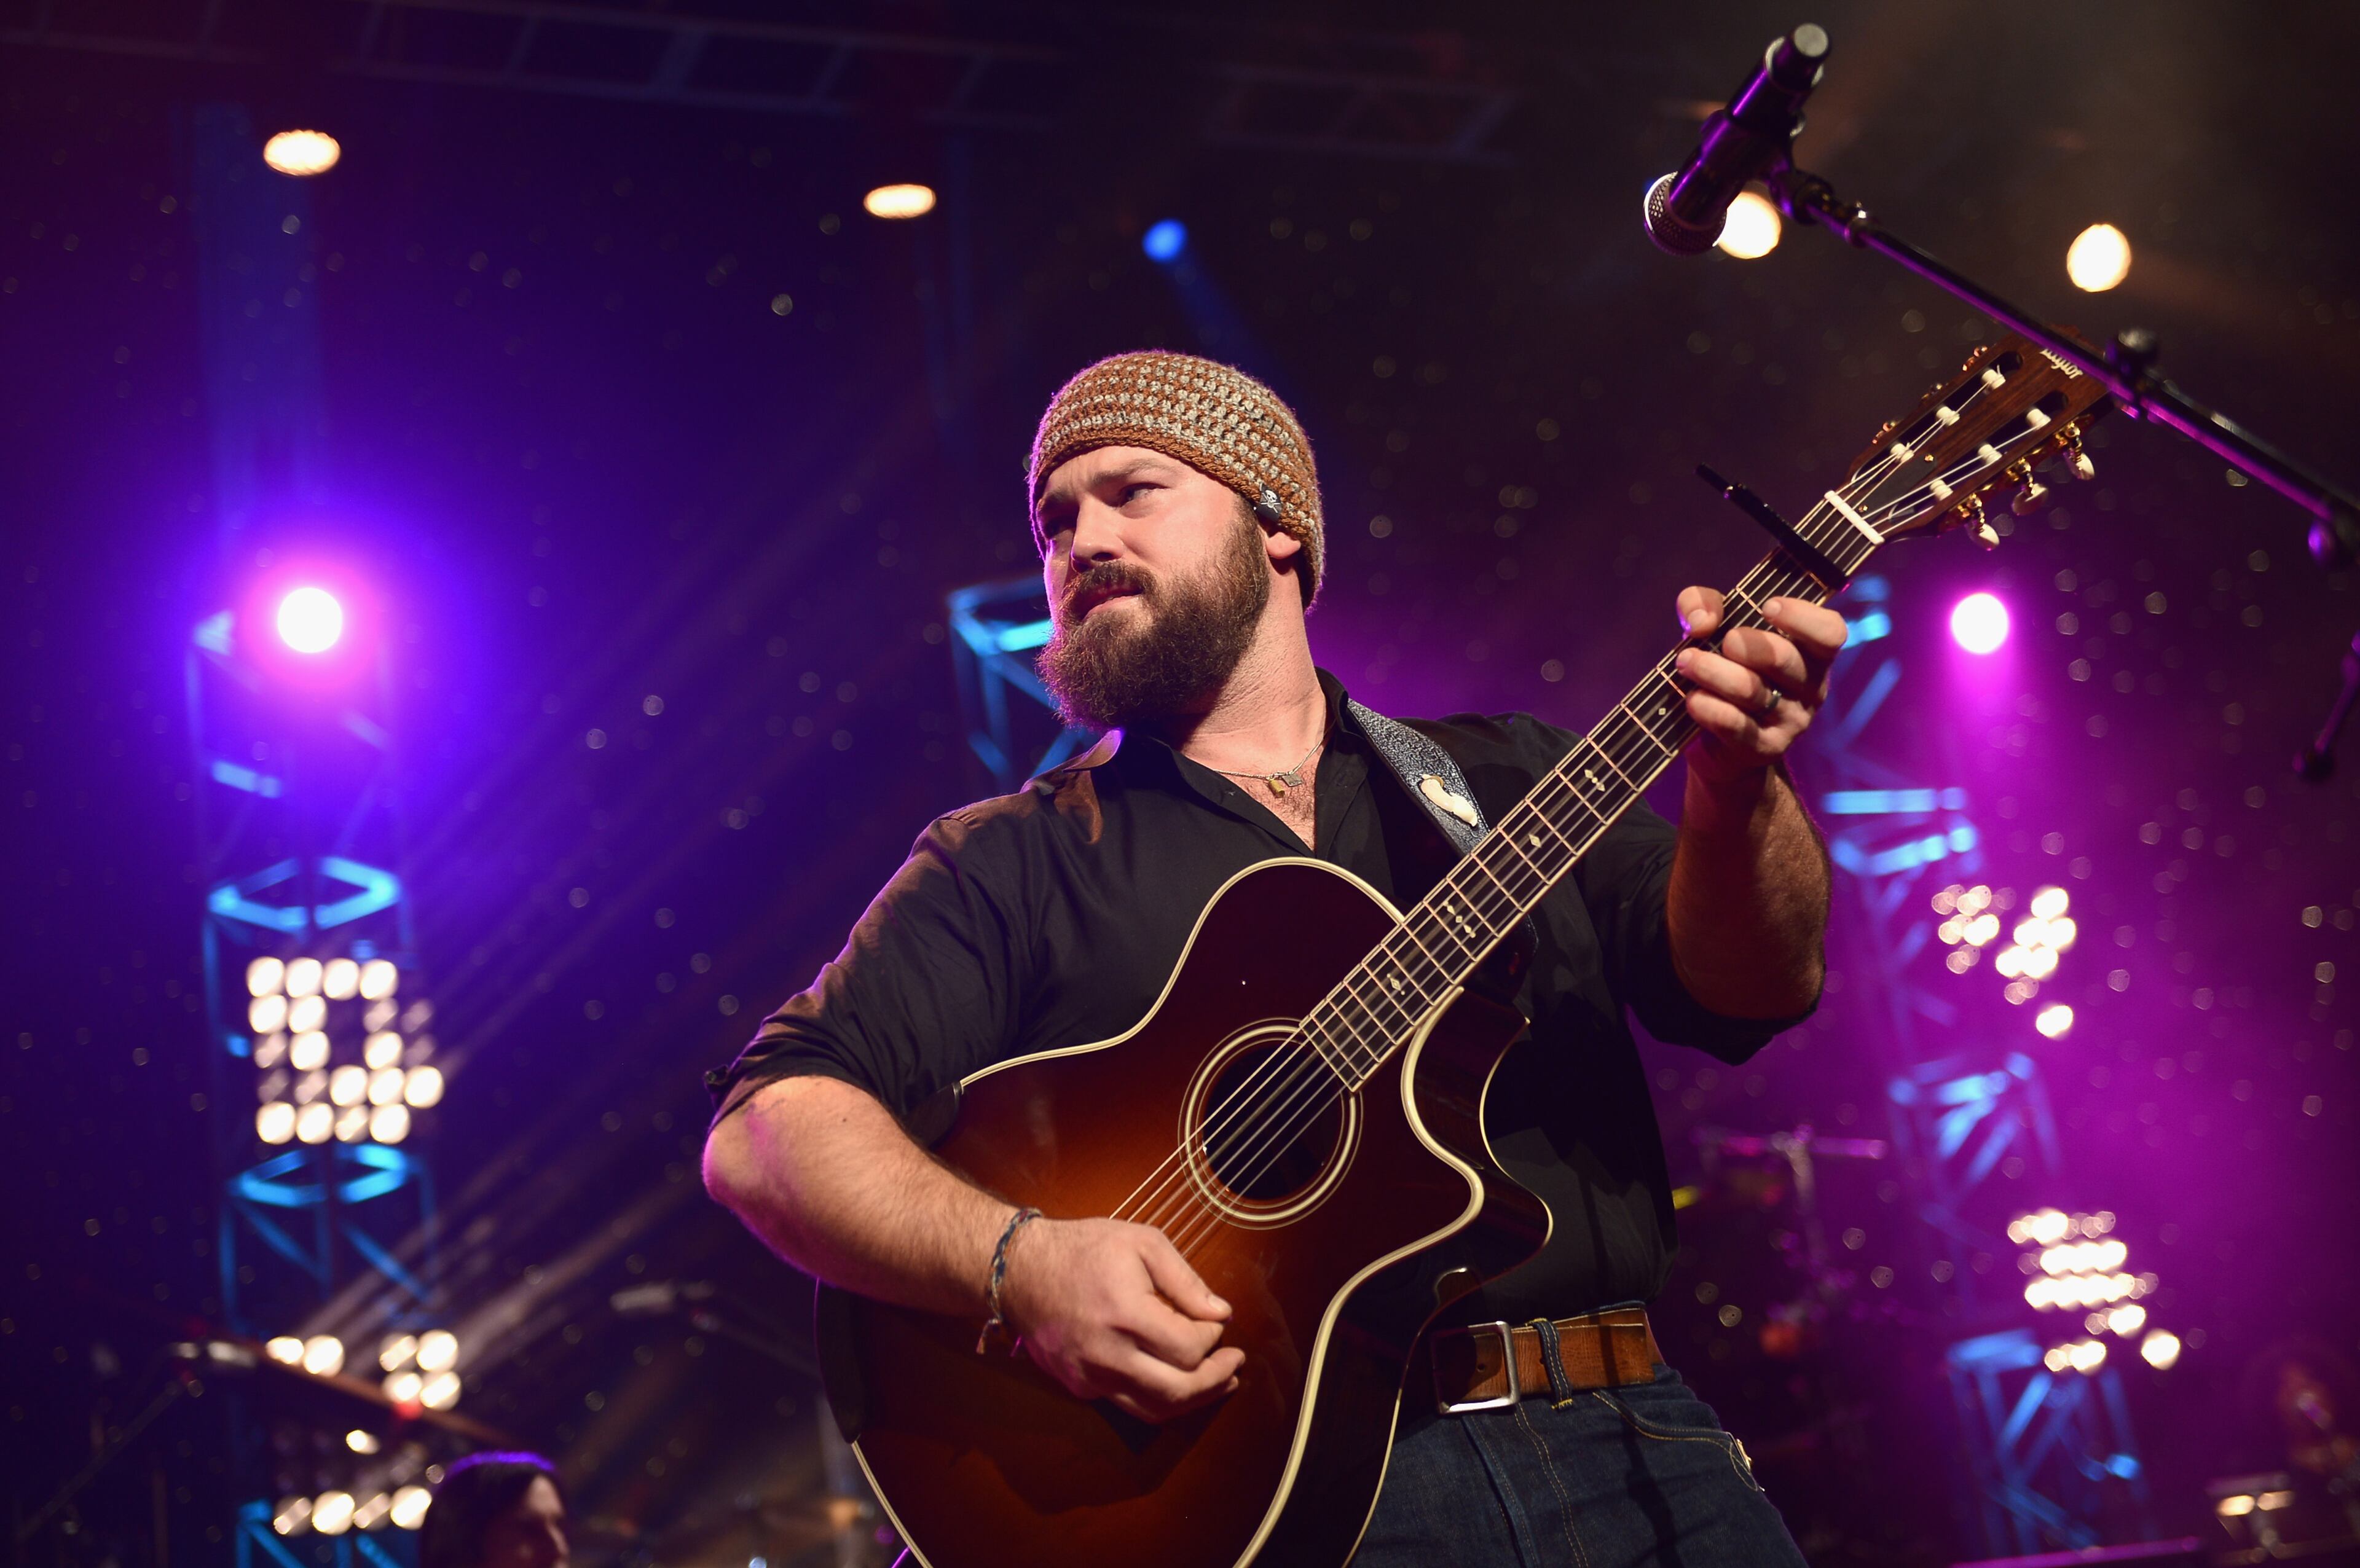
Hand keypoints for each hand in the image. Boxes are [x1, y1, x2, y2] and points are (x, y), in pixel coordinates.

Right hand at [999, 1216, 1244, 1422]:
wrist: (1019, 1270)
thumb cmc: (1084, 1248)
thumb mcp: (1141, 1242)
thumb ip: (1184, 1279)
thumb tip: (1221, 1313)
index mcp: (1124, 1312)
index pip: (1187, 1347)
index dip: (1213, 1339)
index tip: (1218, 1323)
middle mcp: (1106, 1353)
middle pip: (1177, 1390)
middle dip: (1215, 1381)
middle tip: (1235, 1366)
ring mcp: (1089, 1375)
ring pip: (1153, 1409)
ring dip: (1193, 1401)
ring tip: (1218, 1384)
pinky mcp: (1078, 1385)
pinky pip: (1127, 1403)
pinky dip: (1157, 1397)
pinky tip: (1174, 1380)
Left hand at [1672, 587, 1847, 785]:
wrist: (1718, 742)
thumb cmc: (1725, 669)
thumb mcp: (1714, 627)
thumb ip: (1704, 605)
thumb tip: (1702, 622)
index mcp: (1811, 654)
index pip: (1830, 632)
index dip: (1802, 617)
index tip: (1767, 607)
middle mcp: (1810, 687)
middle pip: (1784, 658)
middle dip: (1744, 643)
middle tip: (1723, 641)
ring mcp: (1792, 721)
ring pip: (1751, 690)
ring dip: (1711, 670)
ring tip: (1686, 662)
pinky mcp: (1765, 748)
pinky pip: (1734, 724)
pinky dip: (1707, 706)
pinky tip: (1692, 697)